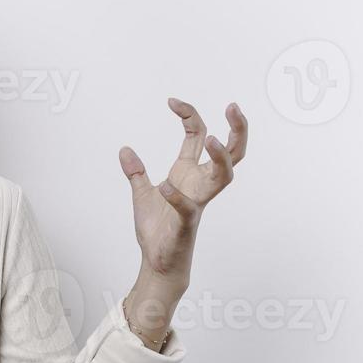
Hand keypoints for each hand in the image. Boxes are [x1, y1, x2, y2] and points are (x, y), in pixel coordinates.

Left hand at [117, 98, 248, 347]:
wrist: (157, 261)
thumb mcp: (141, 194)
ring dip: (221, 156)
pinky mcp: (187, 222)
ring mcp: (197, 202)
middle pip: (233, 152)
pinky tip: (165, 187)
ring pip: (224, 176)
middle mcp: (200, 184)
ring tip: (212, 138)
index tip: (172, 101)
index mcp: (188, 173)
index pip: (197, 135)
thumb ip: (136, 172)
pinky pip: (188, 206)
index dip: (190, 115)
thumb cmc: (157, 229)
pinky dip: (177, 196)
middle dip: (237, 129)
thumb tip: (124, 149)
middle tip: (234, 107)